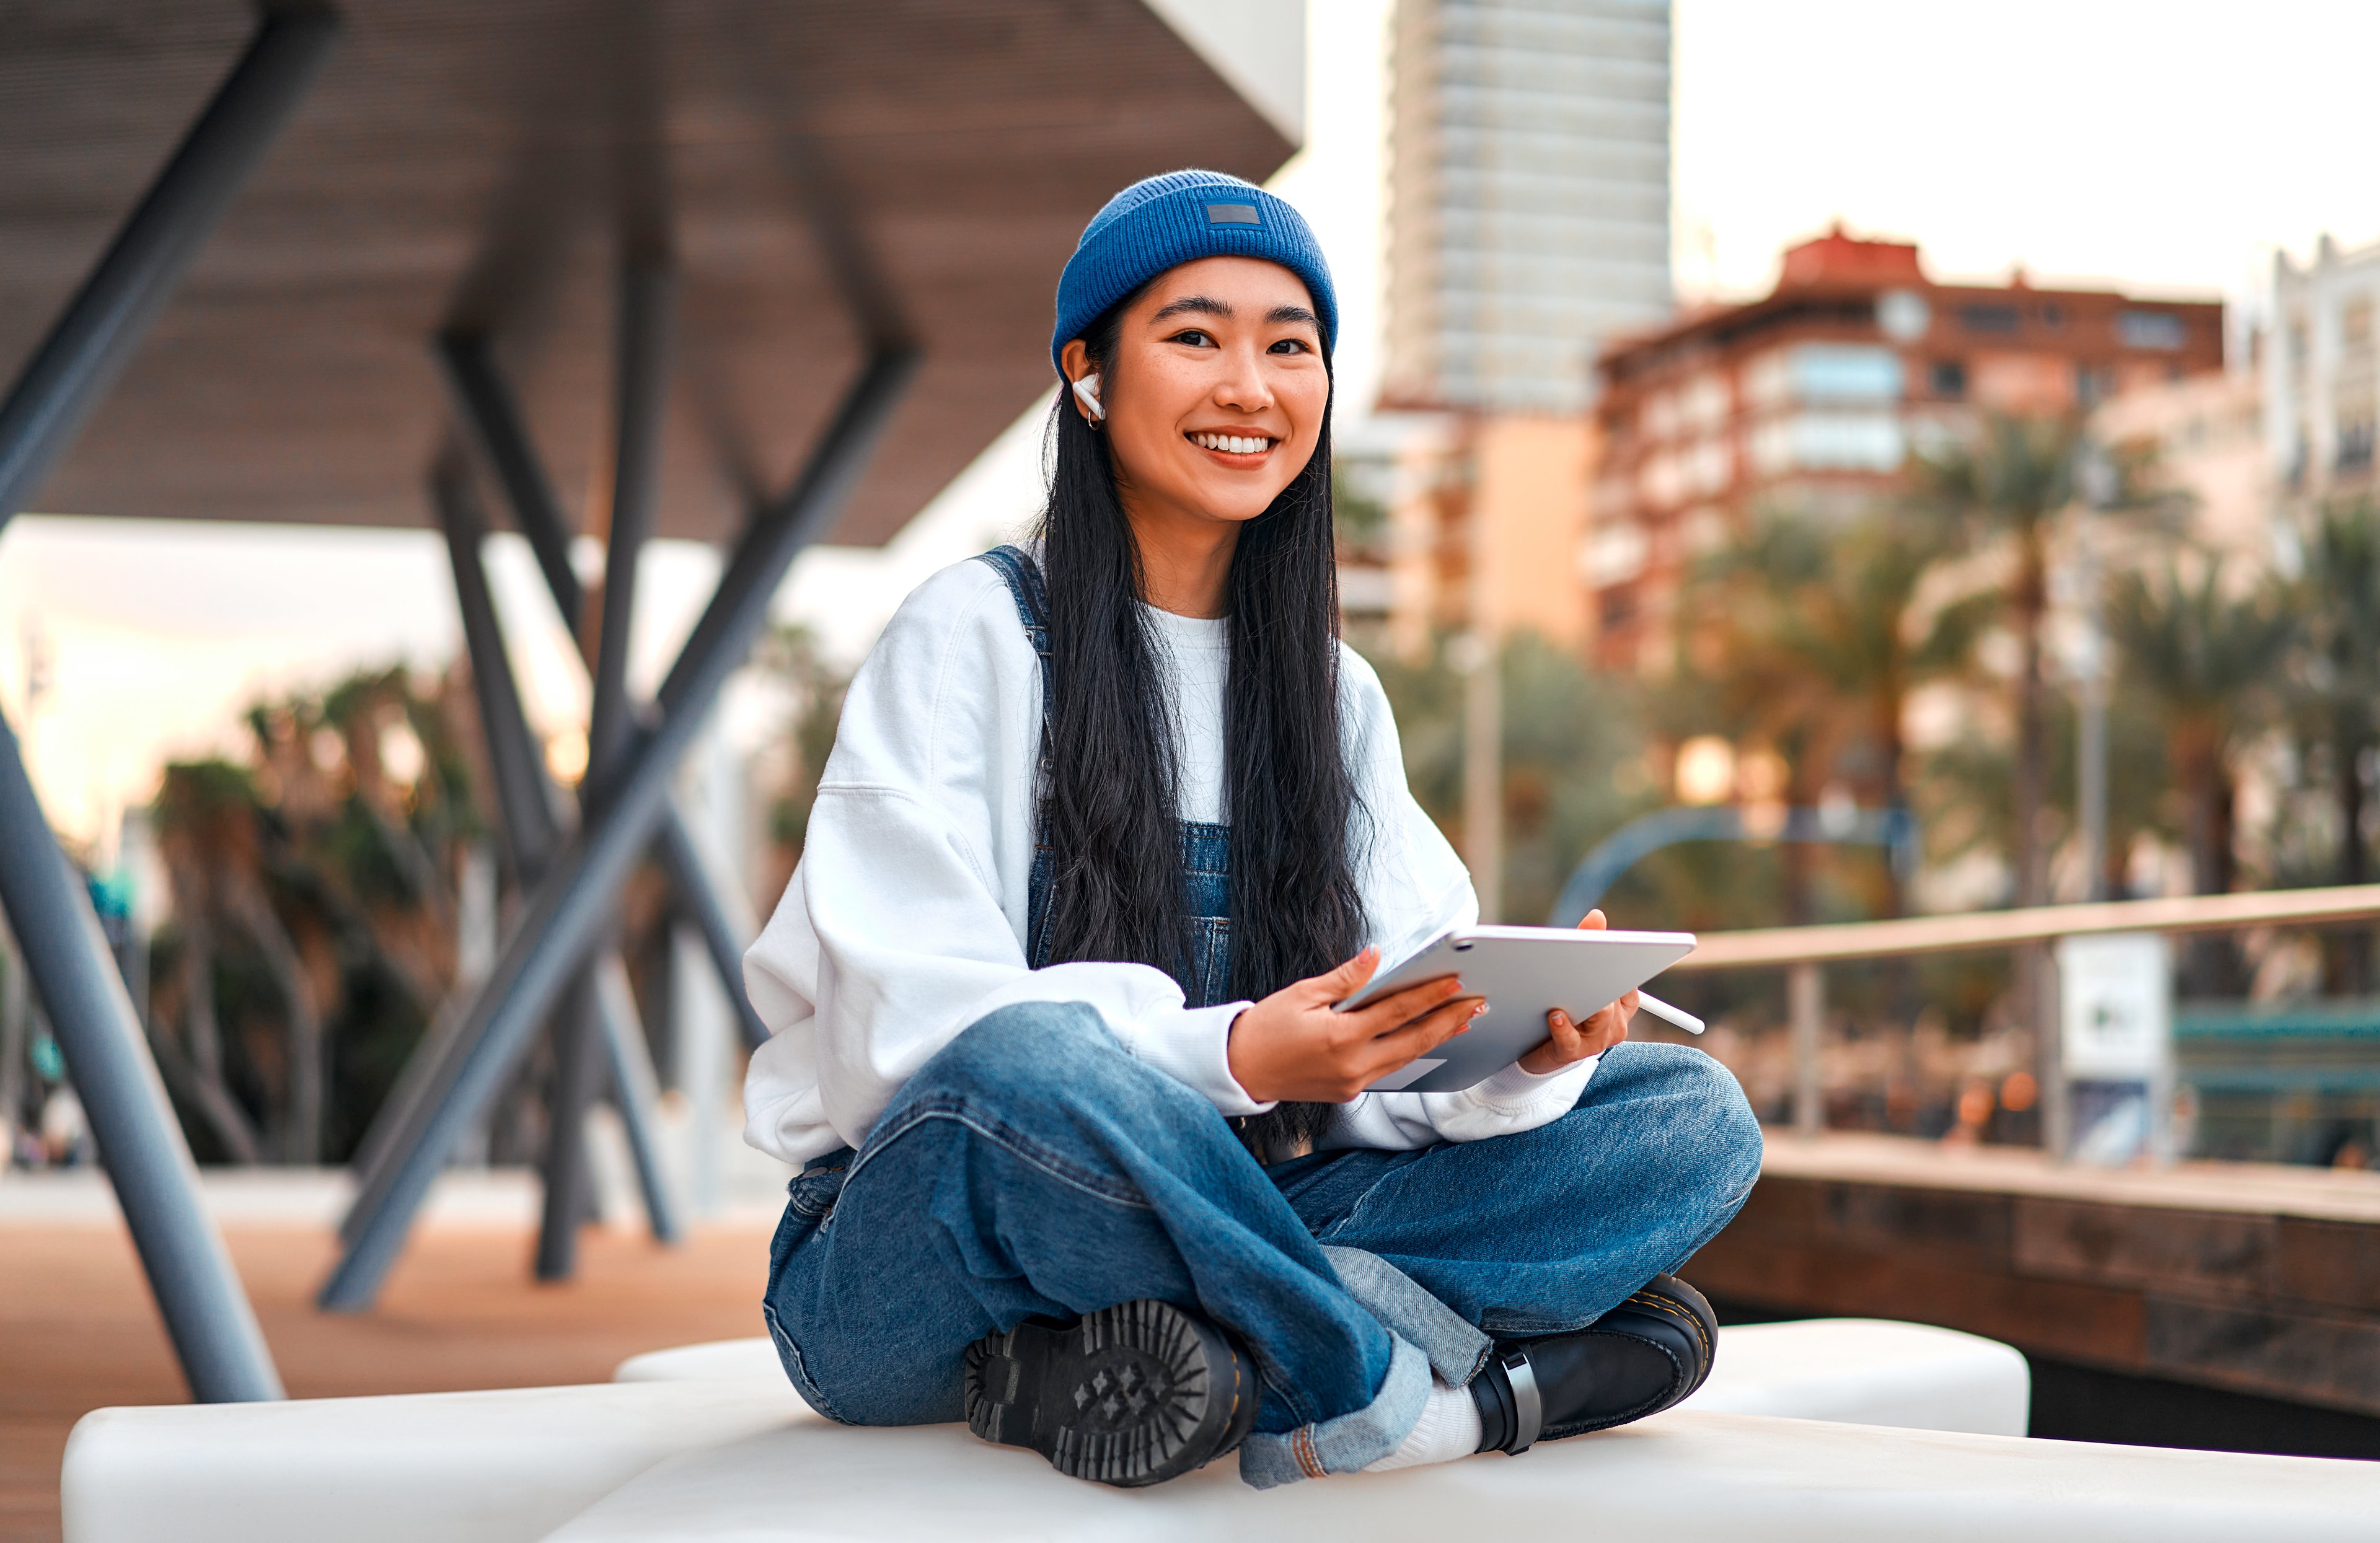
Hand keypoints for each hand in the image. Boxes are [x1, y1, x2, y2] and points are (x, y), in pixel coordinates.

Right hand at [1227, 947, 1484, 1102]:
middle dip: (1448, 1020)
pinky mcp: (1350, 1092)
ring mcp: (1353, 1083)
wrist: (1241, 1070)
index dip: (1429, 994)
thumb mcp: (1302, 993)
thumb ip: (1345, 978)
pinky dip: (1413, 1053)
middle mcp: (1352, 1064)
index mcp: (1339, 1036)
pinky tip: (1429, 1039)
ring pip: (1407, 1058)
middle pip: (1413, 1039)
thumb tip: (1376, 955)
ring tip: (1464, 1020)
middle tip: (1478, 1002)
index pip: (1396, 1011)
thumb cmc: (1266, 1027)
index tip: (1456, 980)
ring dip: (1438, 1038)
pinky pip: (1390, 1070)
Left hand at [1517, 908, 1637, 1074]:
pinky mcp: (1572, 1053)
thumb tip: (1597, 915)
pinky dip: (1564, 1027)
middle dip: (1605, 980)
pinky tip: (1554, 1014)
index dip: (1625, 966)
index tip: (1622, 950)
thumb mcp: (1575, 973)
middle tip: (1595, 964)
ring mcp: (1596, 1041)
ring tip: (1573, 989)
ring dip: (1589, 1002)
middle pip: (1615, 998)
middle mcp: (1614, 1023)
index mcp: (1621, 1003)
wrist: (1536, 1048)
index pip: (1629, 982)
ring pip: (1600, 1019)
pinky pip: (1572, 1041)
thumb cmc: (1562, 1004)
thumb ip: (1587, 942)